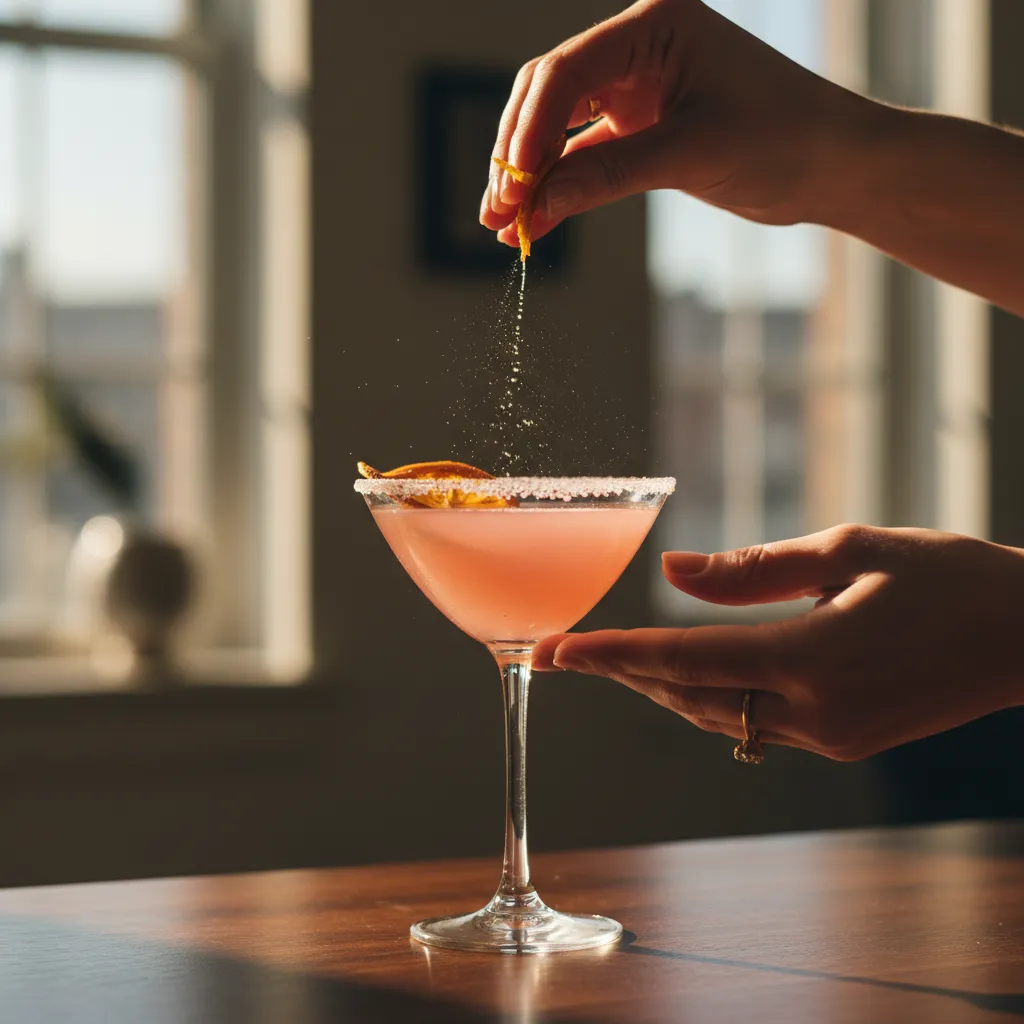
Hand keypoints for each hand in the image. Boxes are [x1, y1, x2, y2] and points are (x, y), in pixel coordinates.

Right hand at [481, 0, 862, 245]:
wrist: (835, 164)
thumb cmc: (782, 138)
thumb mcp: (689, 154)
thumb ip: (607, 176)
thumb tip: (535, 208)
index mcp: (654, 23)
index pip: (565, 72)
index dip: (528, 131)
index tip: (510, 187)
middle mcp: (637, 47)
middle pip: (548, 95)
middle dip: (518, 156)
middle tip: (496, 212)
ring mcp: (635, 87)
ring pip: (558, 126)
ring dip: (532, 176)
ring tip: (504, 226)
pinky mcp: (640, 127)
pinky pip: (584, 155)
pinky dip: (560, 187)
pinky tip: (536, 221)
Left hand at [534, 525, 1023, 759]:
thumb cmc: (951, 577)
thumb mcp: (850, 550)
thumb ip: (752, 568)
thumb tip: (672, 574)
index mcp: (812, 658)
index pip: (683, 660)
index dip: (610, 657)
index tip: (553, 652)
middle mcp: (815, 713)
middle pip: (689, 697)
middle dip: (624, 675)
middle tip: (564, 652)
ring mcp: (831, 738)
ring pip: (719, 716)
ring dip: (662, 688)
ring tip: (610, 659)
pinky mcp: (845, 742)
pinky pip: (757, 723)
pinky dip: (712, 696)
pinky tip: (687, 673)